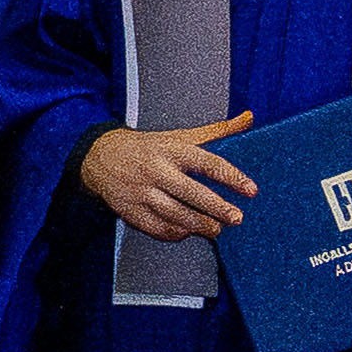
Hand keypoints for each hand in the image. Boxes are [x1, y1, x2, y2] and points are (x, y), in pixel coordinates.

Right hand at [77, 115, 256, 240]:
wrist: (100, 156)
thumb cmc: (148, 146)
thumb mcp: (182, 134)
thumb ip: (218, 130)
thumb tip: (249, 118)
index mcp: (174, 149)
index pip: (209, 163)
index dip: (232, 177)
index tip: (251, 190)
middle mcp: (158, 170)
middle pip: (192, 193)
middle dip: (218, 208)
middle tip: (236, 218)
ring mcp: (142, 192)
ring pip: (176, 214)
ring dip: (200, 225)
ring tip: (216, 229)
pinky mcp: (130, 210)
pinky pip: (157, 227)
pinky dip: (175, 233)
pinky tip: (188, 231)